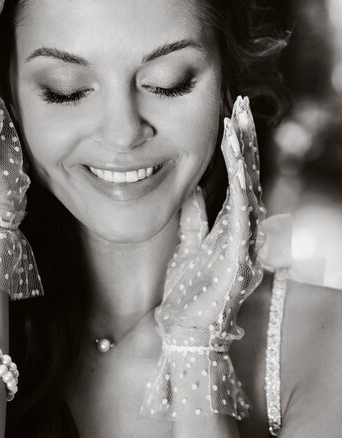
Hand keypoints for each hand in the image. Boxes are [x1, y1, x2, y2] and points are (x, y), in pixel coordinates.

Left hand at [141, 96, 264, 419]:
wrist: (190, 332)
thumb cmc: (190, 292)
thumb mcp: (190, 243)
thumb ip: (194, 216)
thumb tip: (191, 186)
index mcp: (229, 223)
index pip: (234, 176)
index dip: (233, 145)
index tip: (230, 115)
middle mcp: (242, 228)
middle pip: (246, 174)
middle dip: (244, 139)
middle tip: (242, 104)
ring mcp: (243, 241)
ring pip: (248, 187)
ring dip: (243, 154)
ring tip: (239, 121)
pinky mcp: (239, 256)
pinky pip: (241, 214)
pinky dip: (241, 187)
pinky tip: (237, 162)